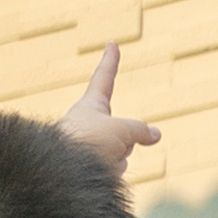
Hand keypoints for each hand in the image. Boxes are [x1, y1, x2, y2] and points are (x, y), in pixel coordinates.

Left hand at [54, 42, 164, 176]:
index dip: (110, 61)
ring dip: (120, 157)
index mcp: (90, 105)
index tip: (111, 44)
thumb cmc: (86, 142)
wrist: (62, 173)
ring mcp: (90, 146)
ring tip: (100, 158)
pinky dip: (114, 172)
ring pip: (123, 151)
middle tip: (109, 145)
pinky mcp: (91, 166)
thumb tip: (155, 134)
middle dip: (126, 140)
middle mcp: (89, 124)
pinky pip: (116, 168)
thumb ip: (140, 129)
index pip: (104, 78)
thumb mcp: (121, 129)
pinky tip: (99, 172)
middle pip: (125, 129)